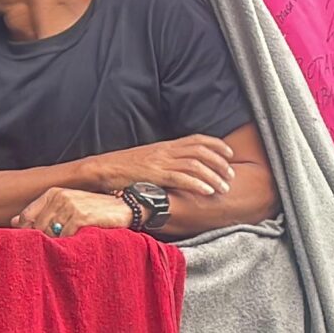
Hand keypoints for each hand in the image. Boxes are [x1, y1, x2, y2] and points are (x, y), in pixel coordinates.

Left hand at [14, 188, 129, 237]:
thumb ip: (41, 212)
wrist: (125, 207)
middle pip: (37, 228)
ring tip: (65, 248)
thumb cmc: (94, 209)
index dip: (26, 232)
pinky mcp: (81, 217)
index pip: (26, 216)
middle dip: (42, 241)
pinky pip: (65, 238)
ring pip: (49, 234)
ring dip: (55, 245)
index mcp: (53, 193)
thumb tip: (14, 222)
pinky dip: (68, 245)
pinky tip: (75, 245)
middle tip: (52, 249)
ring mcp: (70, 206)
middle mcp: (60, 197)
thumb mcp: (67, 206)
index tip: (32, 243)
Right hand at [87, 135, 234, 195]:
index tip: (230, 154)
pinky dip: (198, 184)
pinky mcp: (155, 175)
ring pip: (196, 165)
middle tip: (231, 176)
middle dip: (220, 163)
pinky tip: (208, 192)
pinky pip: (181, 178)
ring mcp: (161, 162)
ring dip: (214, 176)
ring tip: (224, 187)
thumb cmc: (123, 168)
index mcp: (166, 145)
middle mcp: (166, 151)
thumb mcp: (148, 159)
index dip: (217, 145)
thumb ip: (165, 161)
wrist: (102, 169)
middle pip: (202, 152)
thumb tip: (179, 169)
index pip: (198, 140)